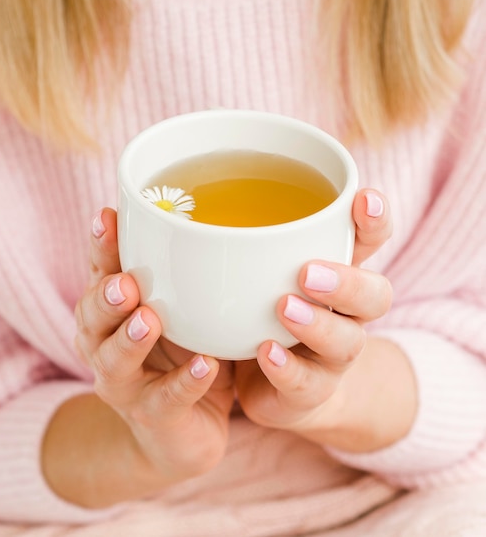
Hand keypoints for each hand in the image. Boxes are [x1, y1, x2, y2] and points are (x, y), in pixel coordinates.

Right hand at [74, 208, 234, 490]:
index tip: (107, 216)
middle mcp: (105, 347)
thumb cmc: (179, 357)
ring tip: (149, 320)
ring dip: (130, 340)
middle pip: (92, 318)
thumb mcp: (180, 315)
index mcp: (111, 315)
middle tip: (125, 282)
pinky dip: (185, 381)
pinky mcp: (155, 417)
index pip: (100, 275)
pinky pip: (166, 400)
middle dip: (106, 298)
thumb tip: (214, 225)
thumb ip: (184, 280)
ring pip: (114, 362)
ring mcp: (126, 386)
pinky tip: (205, 364)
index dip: (101, 248)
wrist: (182, 435)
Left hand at [234, 189, 404, 448]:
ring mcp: (332, 356)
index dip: (375, 221)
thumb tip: (195, 180)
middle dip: (348, 282)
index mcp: (341, 273)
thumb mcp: (265, 270)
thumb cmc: (269, 309)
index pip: (371, 240)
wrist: (275, 383)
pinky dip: (287, 367)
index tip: (363, 197)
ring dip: (318, 325)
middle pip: (375, 296)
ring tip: (284, 308)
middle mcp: (348, 314)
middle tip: (307, 271)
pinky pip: (306, 384)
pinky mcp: (309, 391)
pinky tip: (264, 351)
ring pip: (347, 342)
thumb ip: (250, 237)